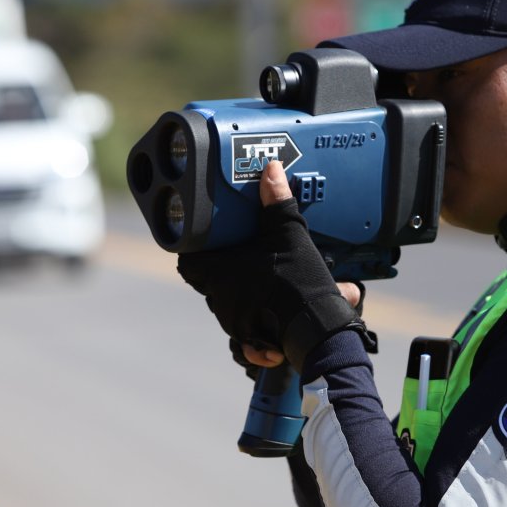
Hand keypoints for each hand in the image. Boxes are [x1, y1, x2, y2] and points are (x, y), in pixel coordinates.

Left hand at [177, 160, 367, 371]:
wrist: (318, 328)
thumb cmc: (298, 282)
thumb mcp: (290, 235)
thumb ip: (277, 203)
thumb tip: (271, 170)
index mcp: (220, 273)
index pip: (187, 263)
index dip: (191, 251)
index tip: (200, 240)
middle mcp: (221, 299)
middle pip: (207, 280)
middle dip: (221, 267)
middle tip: (238, 252)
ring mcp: (234, 322)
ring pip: (225, 302)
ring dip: (238, 289)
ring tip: (259, 275)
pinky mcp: (252, 337)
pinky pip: (242, 327)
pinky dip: (252, 316)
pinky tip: (268, 305)